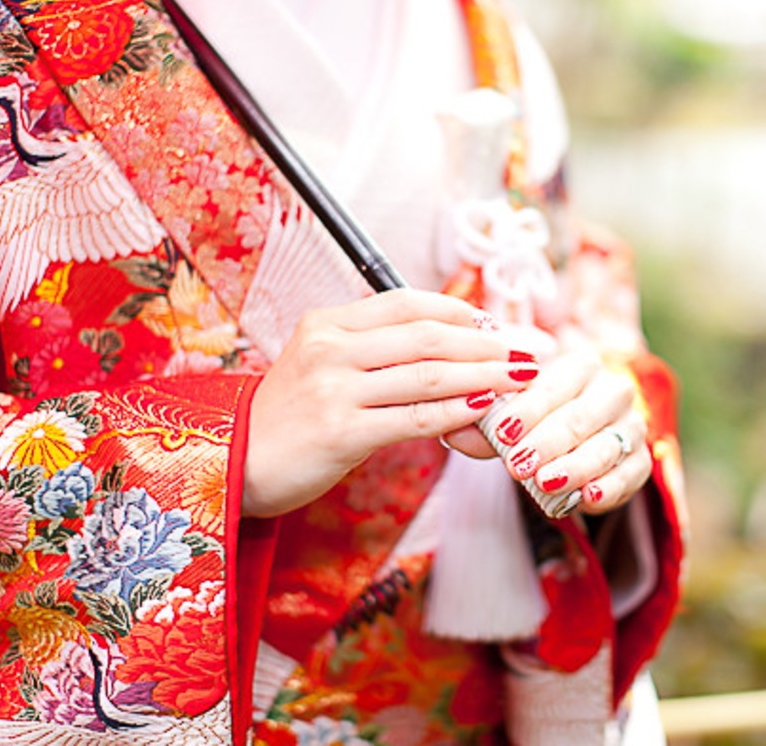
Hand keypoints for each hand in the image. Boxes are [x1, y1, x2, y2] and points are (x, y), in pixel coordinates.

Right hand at [242, 289, 537, 517]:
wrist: (234, 462)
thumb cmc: (290, 417)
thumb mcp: (323, 366)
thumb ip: (375, 352)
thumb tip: (450, 350)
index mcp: (327, 322)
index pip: (408, 302)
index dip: (463, 311)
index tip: (500, 324)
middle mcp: (330, 348)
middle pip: (428, 334)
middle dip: (489, 341)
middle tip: (531, 350)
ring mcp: (334, 389)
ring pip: (428, 374)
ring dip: (485, 374)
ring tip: (522, 377)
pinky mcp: (340, 432)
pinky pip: (414, 418)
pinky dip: (456, 412)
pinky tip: (485, 408)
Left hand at [444, 348, 650, 513]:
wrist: (579, 438)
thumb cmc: (538, 421)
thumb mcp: (508, 419)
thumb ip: (484, 426)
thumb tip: (451, 432)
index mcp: (580, 366)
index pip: (553, 386)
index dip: (527, 410)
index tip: (502, 432)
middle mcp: (612, 390)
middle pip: (580, 416)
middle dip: (547, 442)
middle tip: (517, 465)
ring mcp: (632, 425)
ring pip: (606, 446)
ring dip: (575, 466)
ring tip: (546, 482)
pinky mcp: (641, 460)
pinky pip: (630, 474)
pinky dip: (610, 487)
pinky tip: (587, 497)